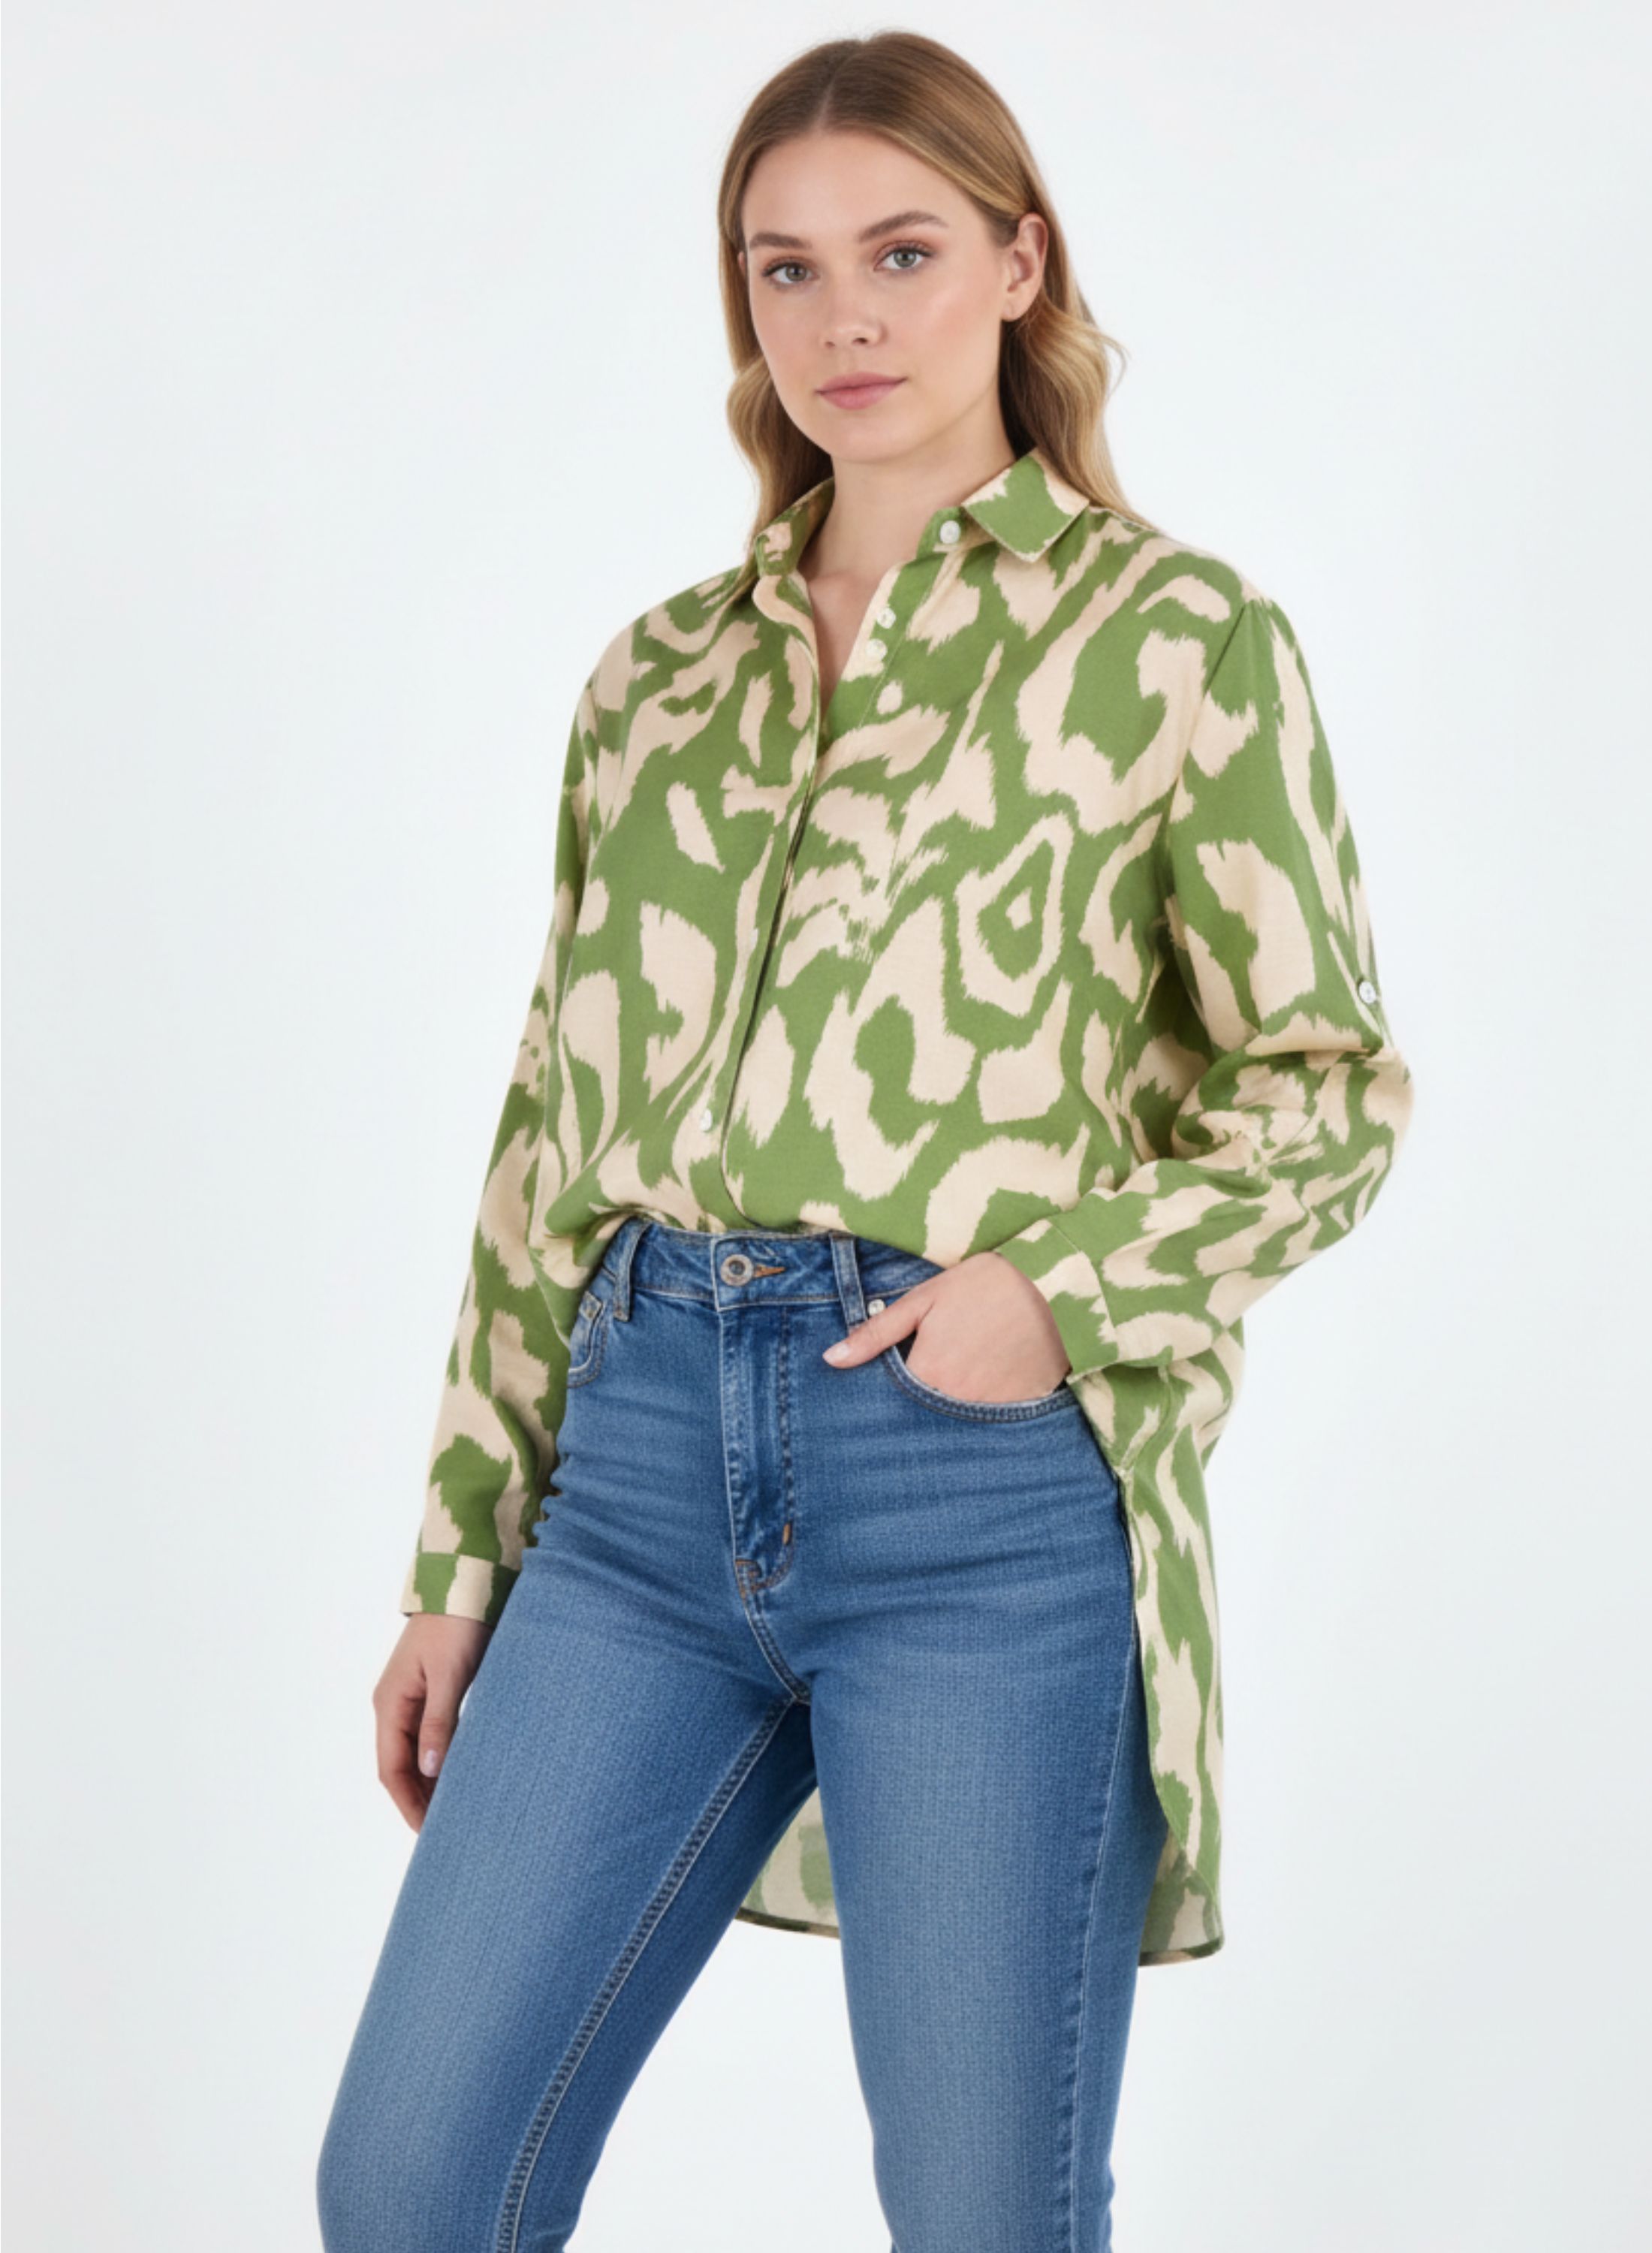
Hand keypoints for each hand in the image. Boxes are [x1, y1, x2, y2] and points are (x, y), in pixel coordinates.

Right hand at [373, 1613, 491, 1829]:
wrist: (464, 1581)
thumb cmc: (457, 1624)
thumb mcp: (449, 1675)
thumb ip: (438, 1722)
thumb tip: (430, 1772)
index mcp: (390, 1703)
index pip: (391, 1770)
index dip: (408, 1804)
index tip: (428, 1833)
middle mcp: (394, 1704)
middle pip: (400, 1767)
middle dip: (418, 1800)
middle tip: (446, 1832)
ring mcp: (411, 1697)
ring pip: (415, 1753)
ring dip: (430, 1783)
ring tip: (455, 1811)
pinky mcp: (432, 1689)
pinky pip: (429, 1736)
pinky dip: (441, 1760)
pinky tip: (460, 1773)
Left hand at [822, 1251, 1070, 1402]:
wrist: (1054, 1284)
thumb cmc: (984, 1285)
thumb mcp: (923, 1300)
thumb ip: (876, 1334)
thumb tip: (831, 1360)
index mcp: (926, 1374)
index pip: (892, 1399)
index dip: (892, 1387)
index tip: (900, 1371)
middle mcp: (955, 1402)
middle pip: (924, 1413)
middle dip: (921, 1399)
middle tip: (937, 1368)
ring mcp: (990, 1411)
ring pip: (957, 1419)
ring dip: (952, 1404)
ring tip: (964, 1372)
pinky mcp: (1021, 1410)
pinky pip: (992, 1419)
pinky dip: (986, 1403)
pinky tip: (991, 1379)